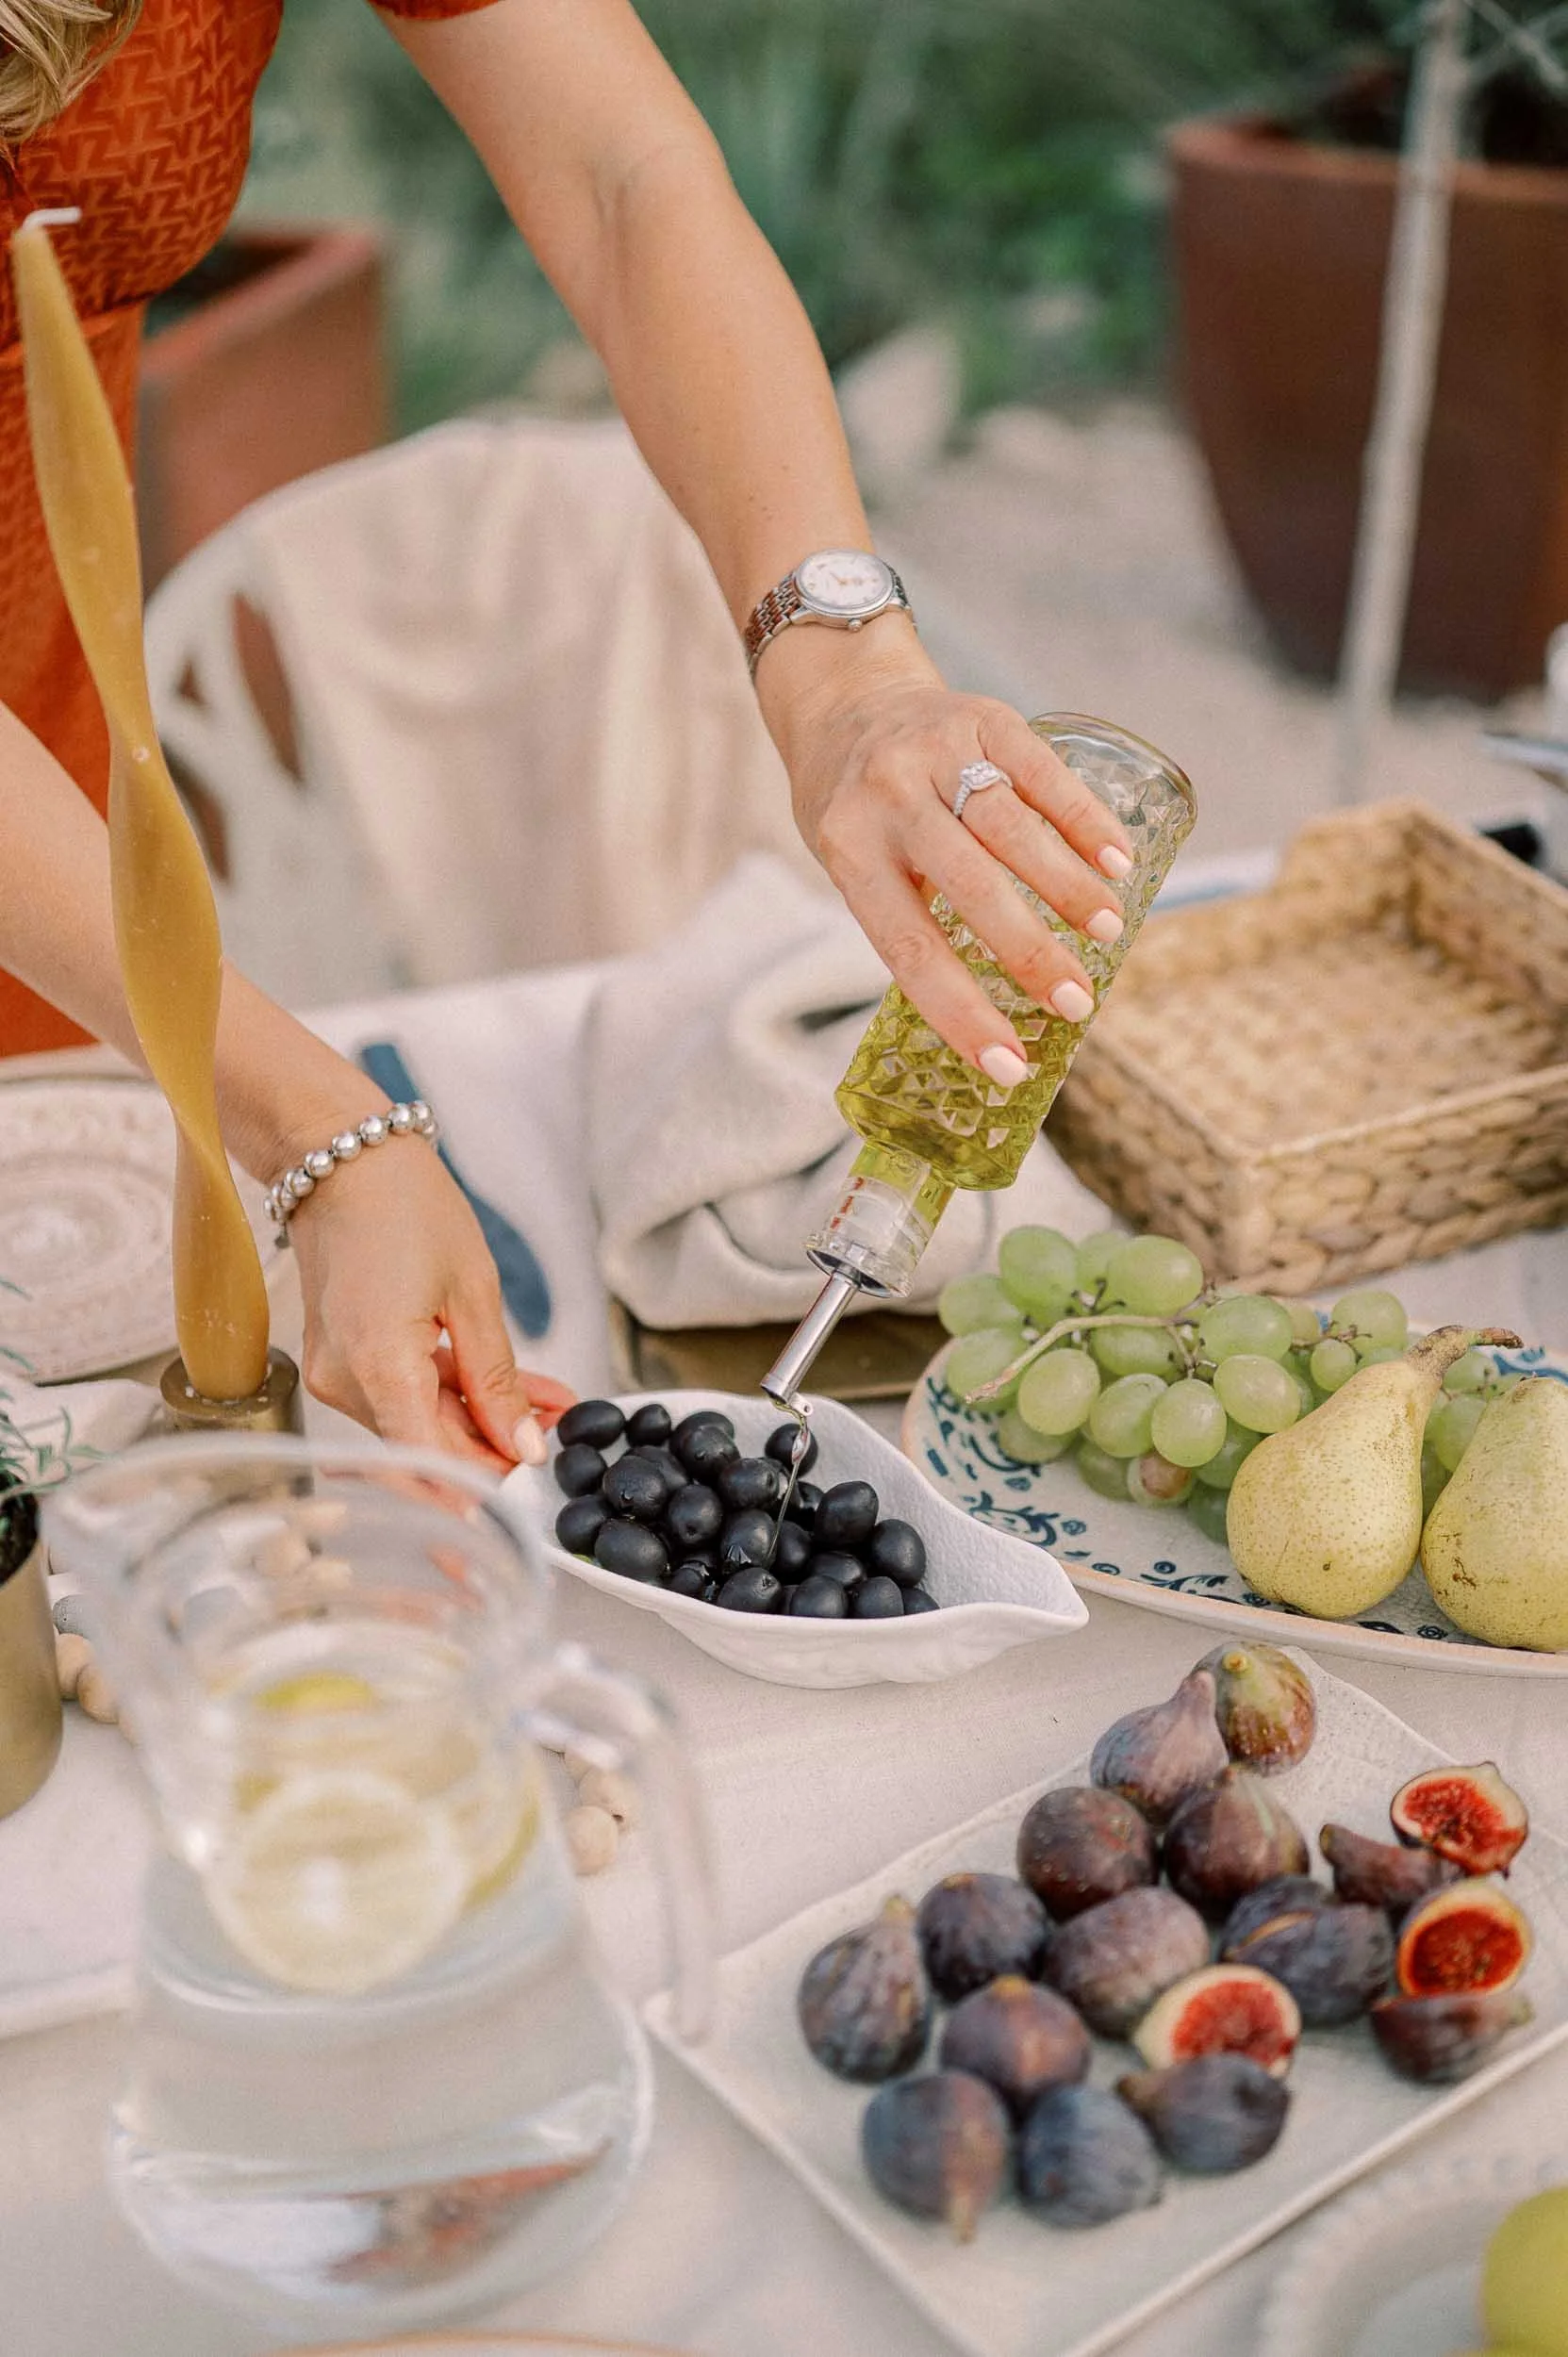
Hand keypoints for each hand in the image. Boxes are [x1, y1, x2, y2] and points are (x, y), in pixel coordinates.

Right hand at [286, 1139, 573, 1471]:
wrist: (341, 1158)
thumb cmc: (405, 1206)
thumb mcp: (473, 1293)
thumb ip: (497, 1380)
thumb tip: (521, 1446)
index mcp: (377, 1368)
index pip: (431, 1463)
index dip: (483, 1487)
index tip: (530, 1493)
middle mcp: (345, 1382)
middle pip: (426, 1448)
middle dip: (495, 1450)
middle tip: (555, 1433)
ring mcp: (337, 1372)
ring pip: (418, 1424)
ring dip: (480, 1422)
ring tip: (545, 1403)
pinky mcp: (341, 1359)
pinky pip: (400, 1394)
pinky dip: (451, 1396)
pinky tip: (507, 1390)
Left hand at [759, 633, 1133, 1079]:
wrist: (846, 700)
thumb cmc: (854, 808)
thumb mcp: (852, 864)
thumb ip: (908, 915)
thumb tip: (990, 1009)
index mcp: (848, 852)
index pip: (908, 948)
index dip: (960, 1012)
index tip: (1008, 1066)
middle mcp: (887, 798)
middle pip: (970, 887)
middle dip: (1029, 953)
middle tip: (1078, 1004)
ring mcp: (935, 751)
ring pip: (1010, 828)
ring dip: (1067, 887)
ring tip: (1108, 933)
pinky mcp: (982, 716)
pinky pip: (1041, 771)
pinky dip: (1084, 819)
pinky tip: (1118, 860)